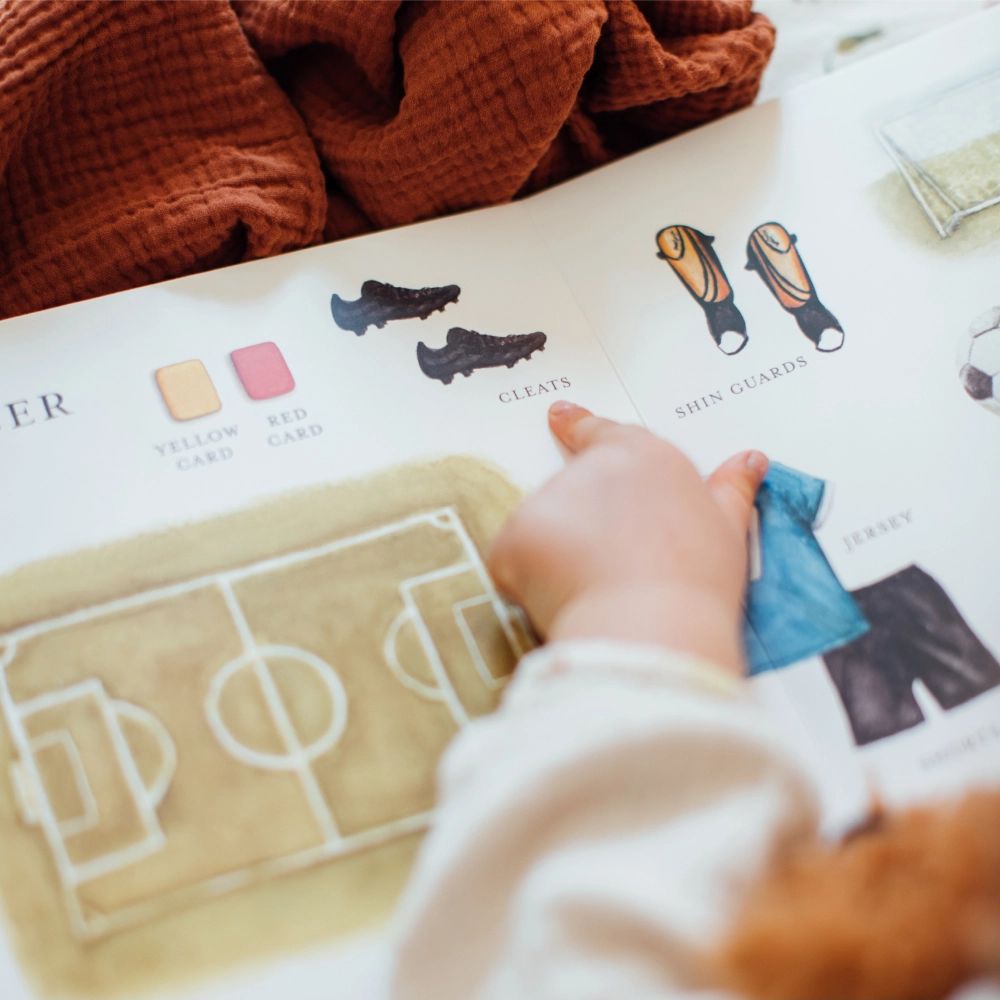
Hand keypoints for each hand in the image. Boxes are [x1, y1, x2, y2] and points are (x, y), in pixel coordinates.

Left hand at [488, 402, 767, 675]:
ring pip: (543, 531)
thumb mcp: (728, 530)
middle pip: (573, 493)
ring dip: (558, 558)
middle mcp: (591, 467)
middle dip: (584, 528)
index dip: (578, 425)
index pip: (600, 432)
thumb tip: (750, 460)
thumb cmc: (696, 584)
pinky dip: (528, 584)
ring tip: (598, 590)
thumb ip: (730, 489)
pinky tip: (566, 601)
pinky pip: (513, 562)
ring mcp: (547, 500)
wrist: (652, 628)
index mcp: (643, 456)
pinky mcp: (514, 537)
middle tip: (613, 568)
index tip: (559, 415)